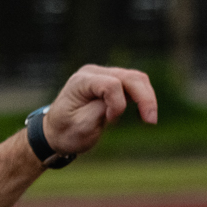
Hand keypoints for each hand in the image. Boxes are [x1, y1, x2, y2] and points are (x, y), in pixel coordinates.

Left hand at [40, 65, 158, 157]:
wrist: (55, 133)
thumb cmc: (65, 132)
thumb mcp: (81, 127)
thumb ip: (101, 110)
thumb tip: (123, 100)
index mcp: (80, 82)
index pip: (111, 84)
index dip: (117, 104)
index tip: (110, 121)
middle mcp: (93, 73)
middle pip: (130, 77)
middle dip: (145, 98)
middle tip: (151, 121)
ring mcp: (103, 75)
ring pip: (137, 79)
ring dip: (146, 98)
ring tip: (149, 120)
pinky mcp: (112, 82)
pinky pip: (134, 85)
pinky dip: (142, 98)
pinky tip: (144, 113)